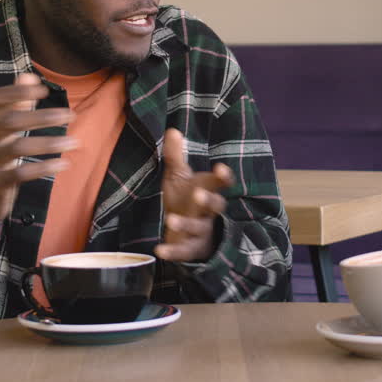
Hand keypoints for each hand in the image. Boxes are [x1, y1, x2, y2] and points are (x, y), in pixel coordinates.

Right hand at [0, 73, 75, 226]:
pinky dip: (44, 168)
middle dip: (41, 117)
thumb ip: (14, 103)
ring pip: (17, 148)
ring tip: (75, 141)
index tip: (42, 89)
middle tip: (71, 114)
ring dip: (50, 143)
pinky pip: (19, 174)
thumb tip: (28, 76)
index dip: (16, 92)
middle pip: (9, 122)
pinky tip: (64, 164)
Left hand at [154, 128, 230, 262]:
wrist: (185, 232)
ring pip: (198, 229)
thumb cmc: (184, 199)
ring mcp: (201, 232)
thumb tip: (172, 130)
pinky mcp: (190, 249)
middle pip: (215, 206)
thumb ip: (176, 156)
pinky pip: (183, 251)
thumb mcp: (179, 177)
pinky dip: (172, 252)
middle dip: (208, 200)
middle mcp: (209, 213)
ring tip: (171, 220)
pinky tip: (158, 250)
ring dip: (186, 224)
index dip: (223, 178)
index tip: (220, 169)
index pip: (221, 184)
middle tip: (198, 194)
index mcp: (208, 192)